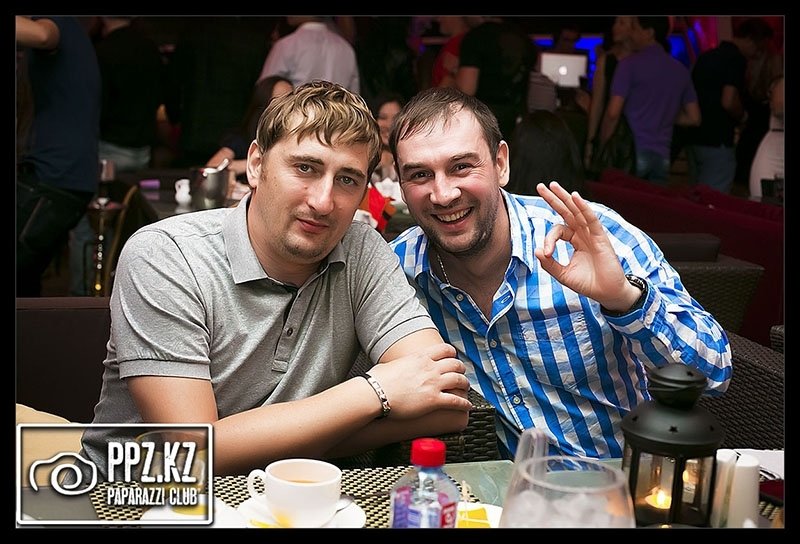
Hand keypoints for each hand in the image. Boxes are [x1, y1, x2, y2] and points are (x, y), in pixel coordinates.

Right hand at [366, 343, 471, 418]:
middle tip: (461, 373)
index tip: (452, 358)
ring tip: (466, 388)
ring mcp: (433, 384)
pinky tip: (467, 406)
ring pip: (459, 380)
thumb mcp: (390, 365)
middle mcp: (430, 368)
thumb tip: (392, 367)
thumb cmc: (377, 381)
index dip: (452, 354)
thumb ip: (398, 364)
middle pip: (455, 364)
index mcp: (420, 357)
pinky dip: (464, 403)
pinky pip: (456, 401)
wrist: (375, 394)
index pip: (445, 350)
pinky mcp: (434, 400)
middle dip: (461, 369)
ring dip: (465, 384)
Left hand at [534, 182, 640, 311]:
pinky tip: (575, 197)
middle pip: (567, 211)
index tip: (547, 253)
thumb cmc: (588, 283)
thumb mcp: (563, 274)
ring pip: (577, 211)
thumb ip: (549, 263)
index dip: (549, 239)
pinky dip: (583, 207)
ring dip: (566, 198)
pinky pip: (591, 219)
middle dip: (554, 198)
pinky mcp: (601, 237)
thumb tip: (537, 250)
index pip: (558, 230)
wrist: (607, 294)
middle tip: (541, 186)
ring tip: (553, 185)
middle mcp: (583, 233)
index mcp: (575, 240)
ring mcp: (592, 234)